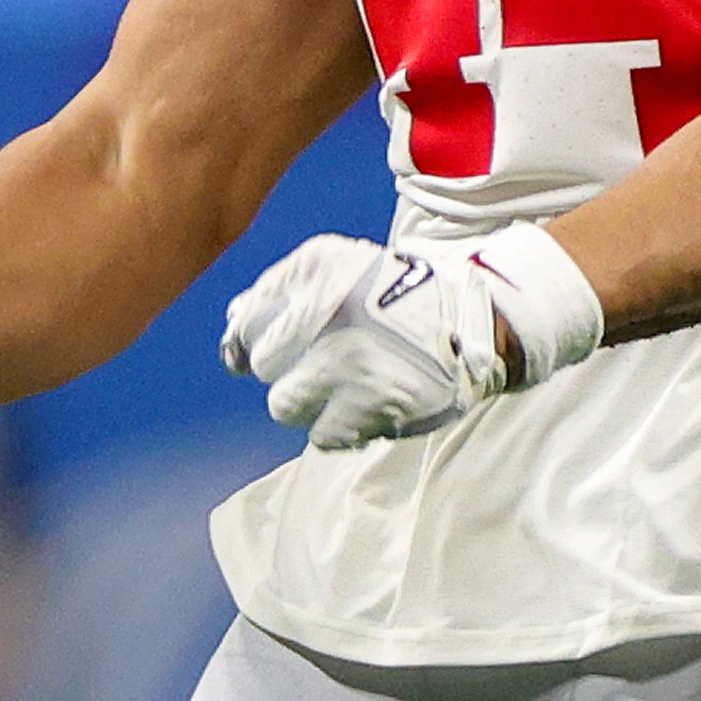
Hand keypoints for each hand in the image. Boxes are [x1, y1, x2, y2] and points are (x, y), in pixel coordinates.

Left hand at [221, 224, 601, 449]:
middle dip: (286, 369)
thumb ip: (279, 289)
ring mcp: (352, 371)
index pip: (248, 329)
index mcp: (317, 281)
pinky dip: (340, 424)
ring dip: (309, 402)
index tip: (273, 348)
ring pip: (288, 408)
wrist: (468, 321)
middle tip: (321, 360)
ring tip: (344, 383)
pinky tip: (364, 401)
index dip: (252, 342)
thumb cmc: (388, 292)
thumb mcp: (332, 265)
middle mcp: (330, 325)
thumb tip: (232, 323)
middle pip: (265, 371)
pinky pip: (325, 436)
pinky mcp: (375, 410)